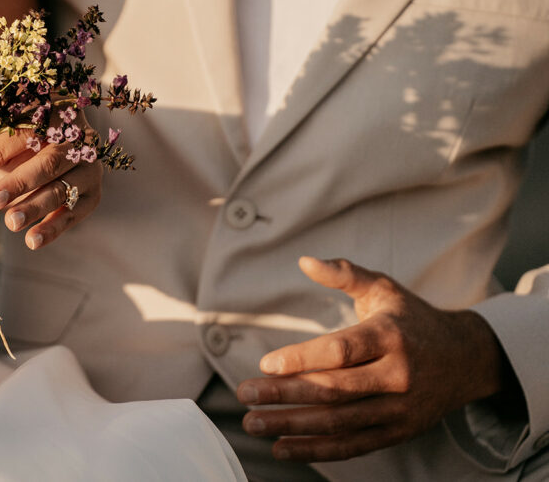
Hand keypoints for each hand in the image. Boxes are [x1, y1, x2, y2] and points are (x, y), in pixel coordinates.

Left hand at [0, 126, 102, 249]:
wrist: (63, 149)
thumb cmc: (23, 145)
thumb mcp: (1, 146)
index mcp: (51, 116)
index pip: (24, 133)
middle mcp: (77, 139)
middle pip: (49, 161)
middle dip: (20, 182)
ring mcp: (88, 167)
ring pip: (63, 188)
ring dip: (35, 207)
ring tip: (11, 223)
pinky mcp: (93, 194)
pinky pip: (74, 212)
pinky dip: (53, 228)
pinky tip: (32, 240)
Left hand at [237, 256, 506, 461]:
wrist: (466, 358)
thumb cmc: (412, 318)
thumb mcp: (383, 288)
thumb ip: (344, 273)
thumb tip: (304, 261)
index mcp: (390, 336)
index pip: (341, 351)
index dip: (301, 359)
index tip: (265, 364)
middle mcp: (397, 375)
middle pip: (335, 390)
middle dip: (286, 394)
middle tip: (245, 394)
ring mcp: (400, 409)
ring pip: (340, 422)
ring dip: (293, 425)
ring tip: (253, 423)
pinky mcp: (399, 432)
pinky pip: (353, 446)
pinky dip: (317, 450)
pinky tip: (282, 447)